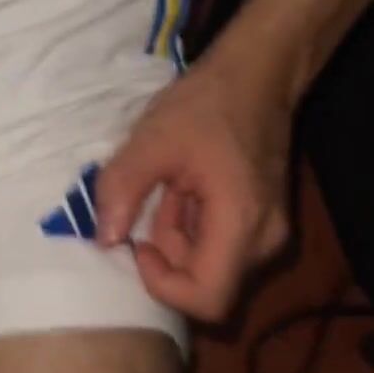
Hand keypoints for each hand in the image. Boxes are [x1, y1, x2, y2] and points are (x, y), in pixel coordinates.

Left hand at [96, 26, 295, 322]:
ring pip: (214, 266)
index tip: (139, 245)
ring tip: (170, 187)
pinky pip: (224, 246)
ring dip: (179, 238)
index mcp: (243, 225)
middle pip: (208, 284)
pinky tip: (186, 186)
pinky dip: (195, 227)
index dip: (164, 286)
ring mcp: (271, 232)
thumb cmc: (209, 102)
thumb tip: (102, 240)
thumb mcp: (152, 139)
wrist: (260, 72)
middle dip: (168, 255)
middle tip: (154, 203)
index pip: (208, 300)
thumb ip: (122, 190)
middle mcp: (266, 241)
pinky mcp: (266, 221)